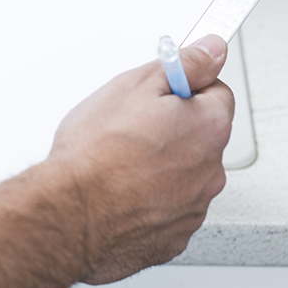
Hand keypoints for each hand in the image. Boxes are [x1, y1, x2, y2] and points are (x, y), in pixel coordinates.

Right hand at [48, 34, 233, 284]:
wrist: (71, 213)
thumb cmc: (97, 153)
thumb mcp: (136, 86)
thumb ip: (185, 65)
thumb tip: (211, 50)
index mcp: (209, 127)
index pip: (217, 91)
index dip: (184, 86)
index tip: (160, 91)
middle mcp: (211, 171)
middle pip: (200, 135)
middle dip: (173, 128)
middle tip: (130, 126)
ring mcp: (193, 208)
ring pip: (183, 173)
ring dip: (161, 165)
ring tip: (119, 162)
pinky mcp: (173, 237)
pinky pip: (167, 207)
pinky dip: (149, 198)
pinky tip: (121, 190)